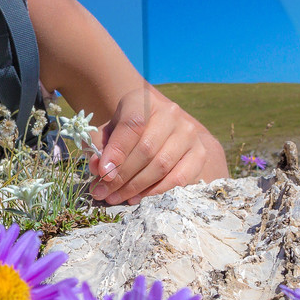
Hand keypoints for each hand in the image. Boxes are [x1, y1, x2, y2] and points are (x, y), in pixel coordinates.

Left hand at [88, 86, 228, 203]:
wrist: (162, 128)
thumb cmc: (129, 131)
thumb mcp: (111, 132)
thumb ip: (102, 148)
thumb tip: (99, 169)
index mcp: (145, 101)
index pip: (132, 125)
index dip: (117, 151)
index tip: (103, 173)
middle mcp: (171, 114)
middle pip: (146, 150)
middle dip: (121, 176)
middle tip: (103, 193)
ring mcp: (188, 133)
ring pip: (161, 166)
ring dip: (136, 187)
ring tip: (116, 198)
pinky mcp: (200, 153)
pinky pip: (179, 178)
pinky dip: (156, 191)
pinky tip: (138, 197)